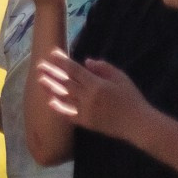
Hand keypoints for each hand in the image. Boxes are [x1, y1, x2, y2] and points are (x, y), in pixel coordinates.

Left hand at [36, 53, 151, 142]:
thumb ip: (103, 68)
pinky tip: (50, 101)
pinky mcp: (86, 122)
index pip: (74, 70)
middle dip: (51, 73)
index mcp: (97, 84)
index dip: (62, 61)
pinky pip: (68, 114)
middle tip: (39, 65)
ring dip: (51, 88)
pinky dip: (58, 108)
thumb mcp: (121, 78)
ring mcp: (85, 110)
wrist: (138, 124)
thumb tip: (86, 62)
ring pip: (64, 97)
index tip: (51, 53)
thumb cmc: (131, 99)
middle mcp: (88, 97)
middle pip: (65, 82)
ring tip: (40, 80)